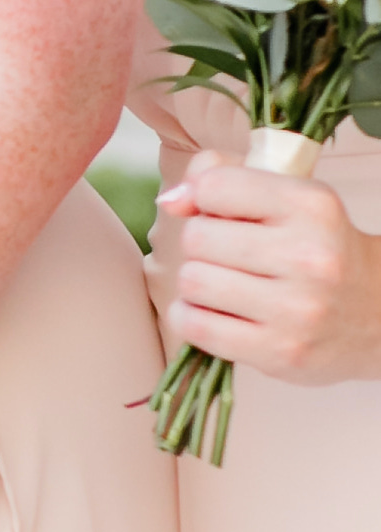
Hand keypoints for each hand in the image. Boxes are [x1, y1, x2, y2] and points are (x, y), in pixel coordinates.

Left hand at [157, 155, 380, 384]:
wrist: (375, 314)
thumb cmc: (317, 249)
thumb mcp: (287, 198)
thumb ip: (223, 179)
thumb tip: (171, 200)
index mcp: (311, 206)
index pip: (214, 186)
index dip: (206, 199)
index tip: (224, 213)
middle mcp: (308, 256)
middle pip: (197, 237)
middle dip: (203, 244)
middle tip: (232, 256)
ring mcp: (296, 309)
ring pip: (192, 281)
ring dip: (198, 283)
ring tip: (228, 286)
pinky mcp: (278, 351)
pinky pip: (194, 325)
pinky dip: (193, 317)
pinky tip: (219, 313)